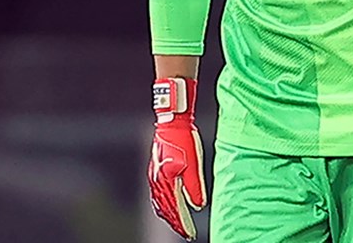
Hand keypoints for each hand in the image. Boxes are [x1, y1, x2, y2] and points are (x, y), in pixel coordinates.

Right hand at [148, 77, 206, 239]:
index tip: (190, 234)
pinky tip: (166, 208)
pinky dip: (162, 206)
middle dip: (176, 223)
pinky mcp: (155, 170)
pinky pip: (156, 195)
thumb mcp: (193, 163)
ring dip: (168, 216)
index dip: (183, 223)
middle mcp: (157, 180)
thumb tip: (198, 206)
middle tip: (186, 233)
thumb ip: (195, 186)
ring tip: (177, 225)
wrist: (172, 121)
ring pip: (159, 203)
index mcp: (167, 180)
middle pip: (166, 209)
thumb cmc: (184, 140)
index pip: (176, 209)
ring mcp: (154, 175)